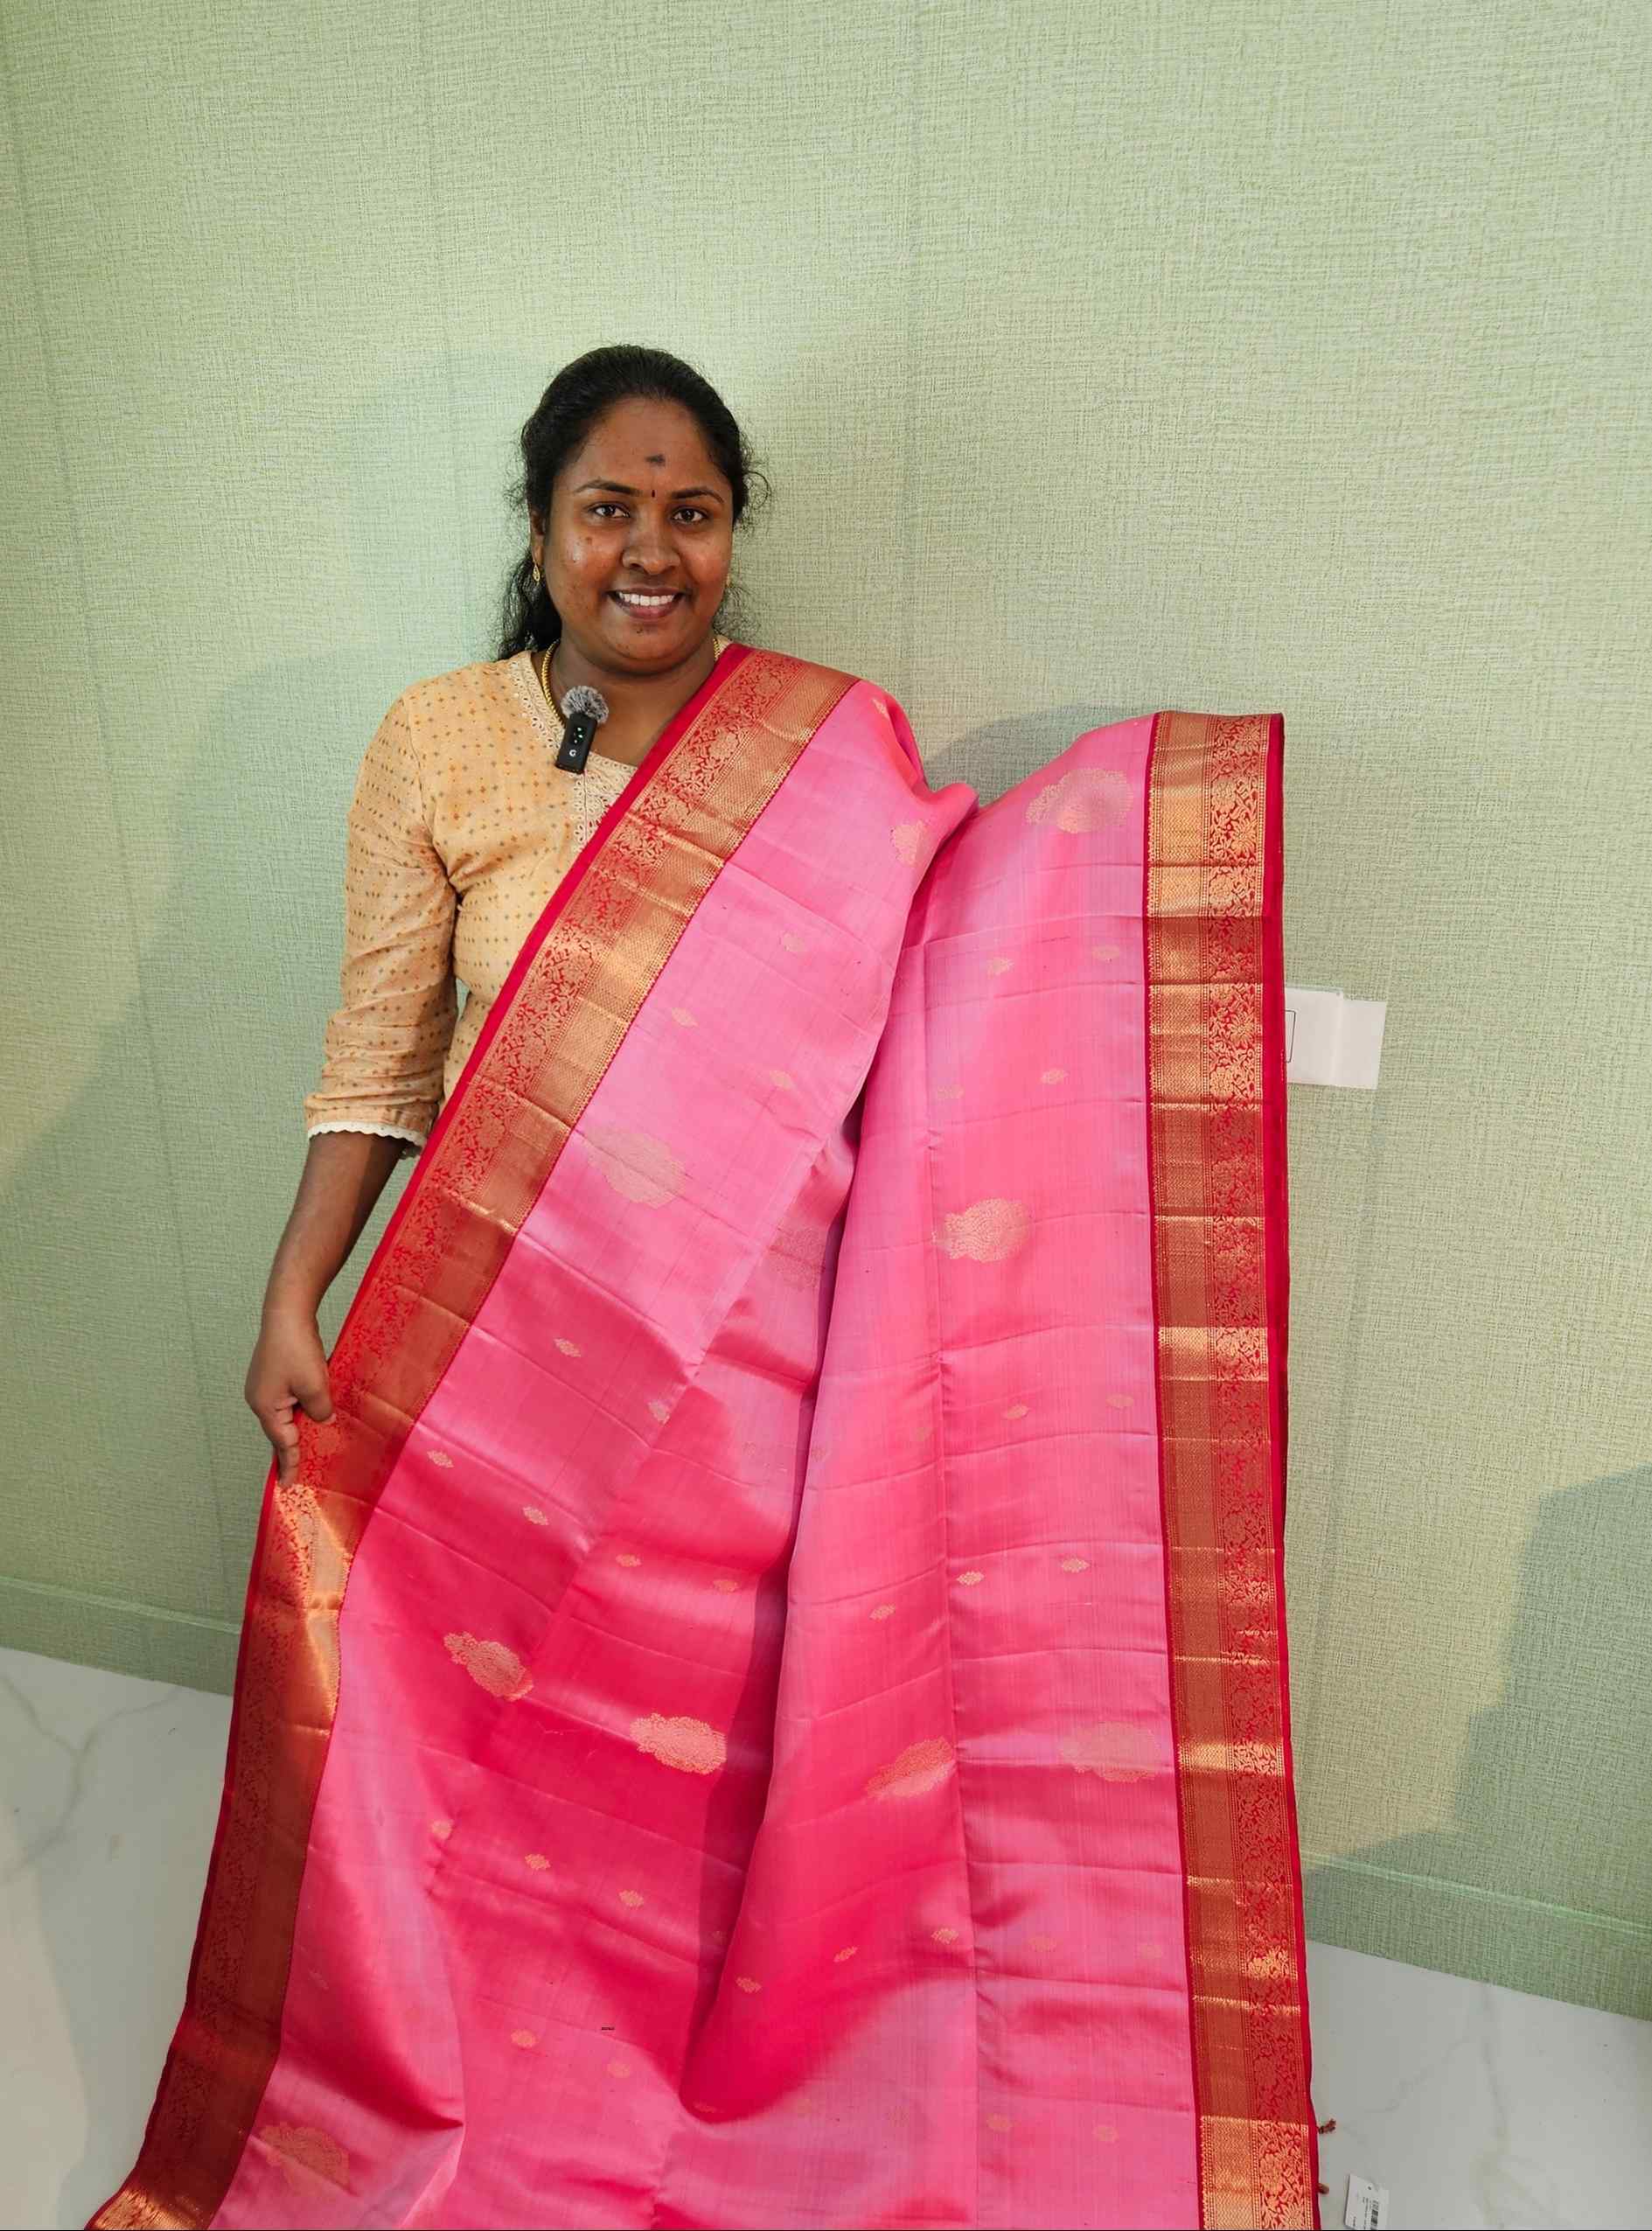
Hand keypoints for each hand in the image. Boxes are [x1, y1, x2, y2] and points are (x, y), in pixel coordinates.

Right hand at [244, 1306, 333, 1486]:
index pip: (282, 1443)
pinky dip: (298, 1408)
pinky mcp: (271, 1373)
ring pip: (284, 1414)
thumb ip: (320, 1410)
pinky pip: (287, 1399)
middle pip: (279, 1430)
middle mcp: (259, 1398)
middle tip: (298, 1472)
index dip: (289, 1465)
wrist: (287, 1311)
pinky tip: (310, 1410)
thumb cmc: (297, 1348)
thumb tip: (322, 1420)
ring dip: (298, 1426)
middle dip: (291, 1448)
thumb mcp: (315, 1386)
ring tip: (308, 1445)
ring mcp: (263, 1385)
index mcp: (265, 1406)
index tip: (288, 1487)